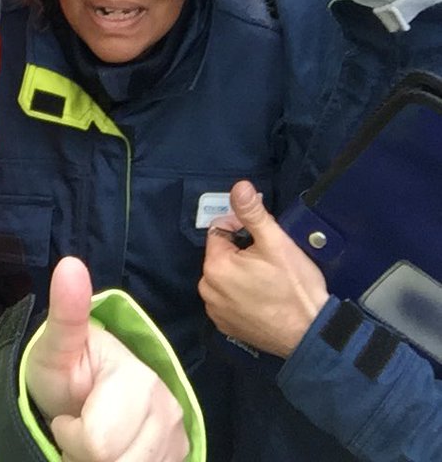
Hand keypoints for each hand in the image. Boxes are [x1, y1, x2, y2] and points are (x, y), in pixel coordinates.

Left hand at [26, 257, 189, 460]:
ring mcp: (177, 433)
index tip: (68, 413)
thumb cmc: (65, 369)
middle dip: (87, 454)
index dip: (71, 435)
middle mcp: (168, 407)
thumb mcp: (56, 345)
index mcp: (138, 378)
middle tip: (81, 426)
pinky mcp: (180, 453)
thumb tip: (70, 264)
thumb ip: (65, 312)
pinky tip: (116, 448)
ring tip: (96, 436)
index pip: (98, 444)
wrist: (82, 389)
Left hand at [199, 180, 329, 357]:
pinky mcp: (226, 327)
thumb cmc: (295, 286)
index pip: (219, 230)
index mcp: (215, 266)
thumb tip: (239, 187)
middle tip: (268, 260)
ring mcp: (216, 311)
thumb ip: (252, 213)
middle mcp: (208, 290)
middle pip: (221, 255)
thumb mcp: (275, 242)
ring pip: (224, 277)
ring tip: (267, 279)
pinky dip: (240, 294)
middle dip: (240, 251)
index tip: (263, 237)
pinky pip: (227, 299)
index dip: (240, 228)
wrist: (311, 333)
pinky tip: (262, 297)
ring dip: (240, 273)